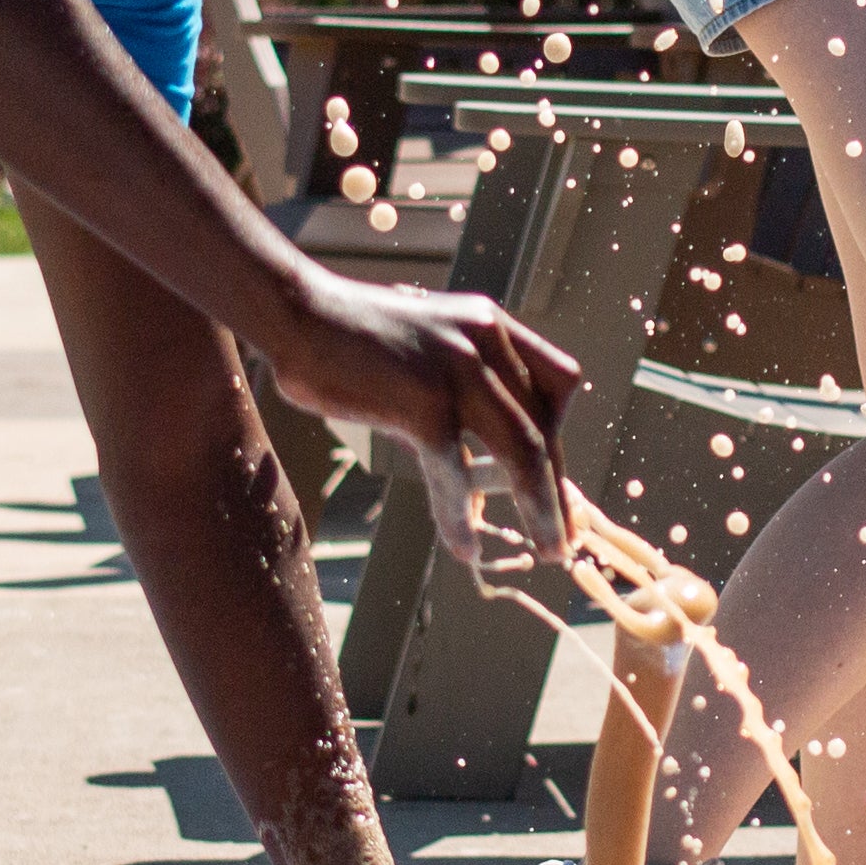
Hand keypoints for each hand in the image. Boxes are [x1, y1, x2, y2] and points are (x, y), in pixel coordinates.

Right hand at [265, 282, 580, 560]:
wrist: (299, 314)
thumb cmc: (353, 336)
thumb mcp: (429, 342)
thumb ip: (462, 384)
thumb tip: (478, 459)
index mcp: (492, 326)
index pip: (561, 381)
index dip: (563, 435)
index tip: (556, 477)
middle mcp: (486, 342)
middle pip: (546, 426)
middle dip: (559, 487)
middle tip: (566, 533)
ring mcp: (459, 372)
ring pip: (522, 452)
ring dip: (540, 508)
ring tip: (548, 549)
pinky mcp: (424, 404)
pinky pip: (456, 475)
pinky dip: (461, 517)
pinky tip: (463, 546)